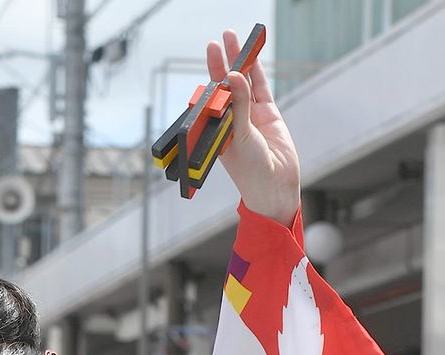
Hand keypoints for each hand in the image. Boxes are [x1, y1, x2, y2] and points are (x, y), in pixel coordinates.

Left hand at [209, 30, 300, 225]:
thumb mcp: (240, 136)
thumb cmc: (250, 171)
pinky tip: (252, 58)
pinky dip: (257, 73)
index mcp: (217, 128)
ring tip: (235, 39)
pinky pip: (261, 89)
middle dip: (225, 60)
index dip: (212, 72)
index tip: (211, 50)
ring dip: (241, 61)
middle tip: (221, 38)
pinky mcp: (267, 115)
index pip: (212, 95)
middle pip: (226, 84)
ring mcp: (249, 116)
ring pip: (244, 82)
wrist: (274, 185)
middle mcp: (231, 120)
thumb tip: (232, 77)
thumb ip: (238, 106)